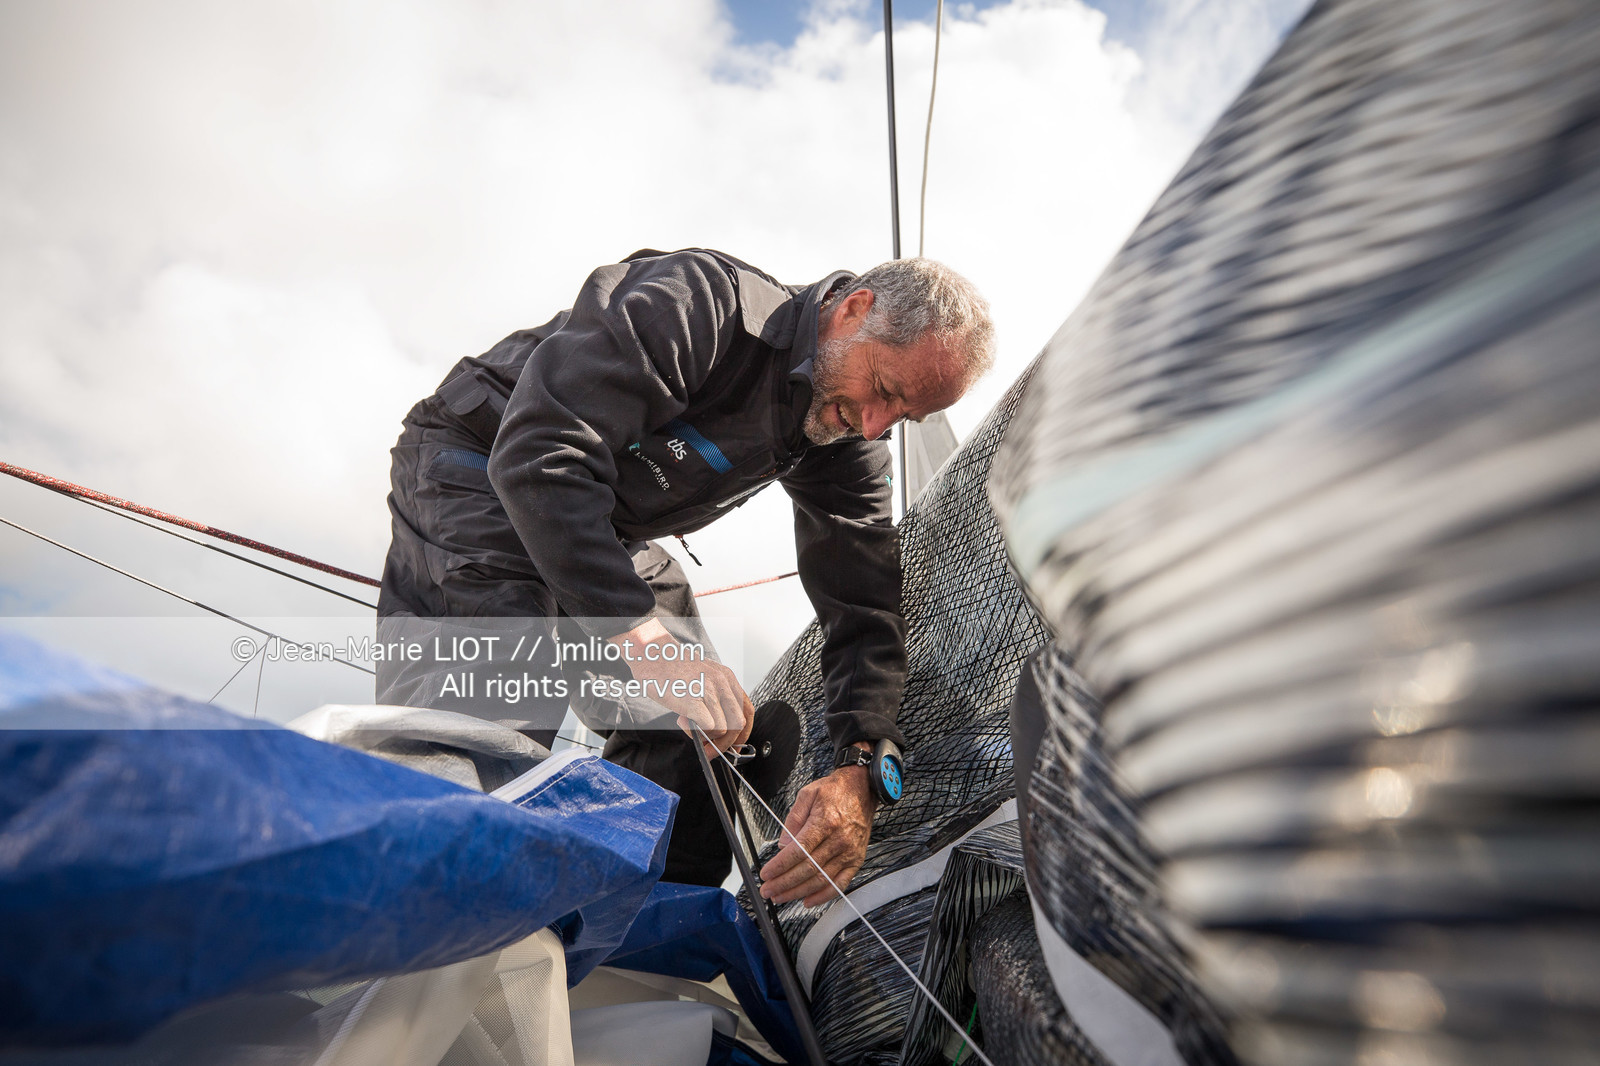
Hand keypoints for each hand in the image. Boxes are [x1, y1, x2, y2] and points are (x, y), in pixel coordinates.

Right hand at [610, 617, 752, 758]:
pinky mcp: (693, 700)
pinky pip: (707, 728)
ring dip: (706, 737)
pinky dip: (696, 732)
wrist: (651, 654)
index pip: (747, 711)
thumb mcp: (704, 676)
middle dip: (725, 743)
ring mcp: (708, 691)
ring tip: (689, 725)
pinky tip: (683, 721)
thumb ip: (715, 697)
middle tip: (709, 749)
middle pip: (738, 724)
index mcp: (727, 677)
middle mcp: (722, 683)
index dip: (743, 733)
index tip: (734, 746)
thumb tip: (721, 728)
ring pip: (722, 729)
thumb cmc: (673, 668)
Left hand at [758, 751, 876, 906]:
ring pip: (821, 880)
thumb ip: (793, 820)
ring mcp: (849, 852)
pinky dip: (823, 896)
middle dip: (784, 883)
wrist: (863, 789)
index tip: (766, 874)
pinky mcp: (856, 860)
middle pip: (807, 869)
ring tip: (781, 896)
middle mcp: (839, 840)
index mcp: (825, 822)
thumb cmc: (835, 791)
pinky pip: (840, 884)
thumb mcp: (807, 794)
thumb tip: (782, 846)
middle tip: (768, 890)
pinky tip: (808, 900)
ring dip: (798, 892)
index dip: (780, 866)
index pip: (798, 851)